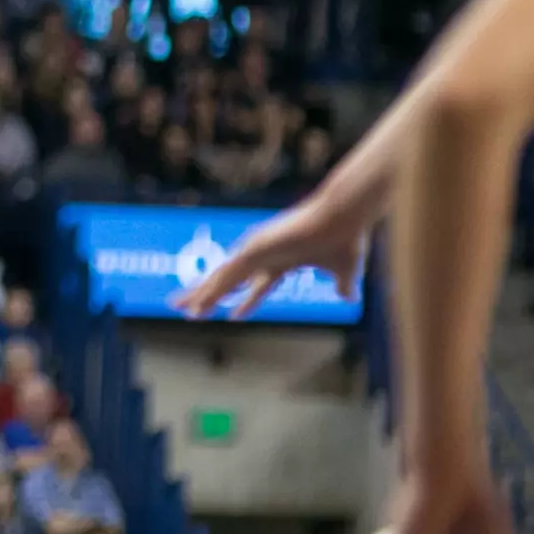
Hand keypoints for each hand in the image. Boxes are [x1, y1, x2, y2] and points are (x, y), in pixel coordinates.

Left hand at [177, 176, 376, 316]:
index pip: (257, 286)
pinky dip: (214, 286)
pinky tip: (201, 299)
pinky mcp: (255, 247)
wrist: (343, 217)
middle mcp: (263, 256)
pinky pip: (230, 272)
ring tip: (185, 310)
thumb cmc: (345, 240)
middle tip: (188, 310)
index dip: (244, 302)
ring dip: (204, 294)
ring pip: (223, 278)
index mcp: (282, 262)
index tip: (232, 316)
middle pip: (230, 281)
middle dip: (209, 296)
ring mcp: (257, 250)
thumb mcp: (345, 272)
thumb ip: (342, 285)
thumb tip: (348, 299)